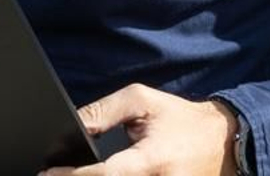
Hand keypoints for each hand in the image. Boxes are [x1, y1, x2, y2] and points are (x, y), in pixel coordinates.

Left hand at [39, 84, 235, 174]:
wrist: (222, 141)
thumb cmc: (180, 119)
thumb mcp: (142, 101)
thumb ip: (105, 111)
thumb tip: (74, 125)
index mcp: (152, 160)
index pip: (105, 175)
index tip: (48, 173)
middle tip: (56, 175)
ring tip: (74, 173)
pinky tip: (98, 174)